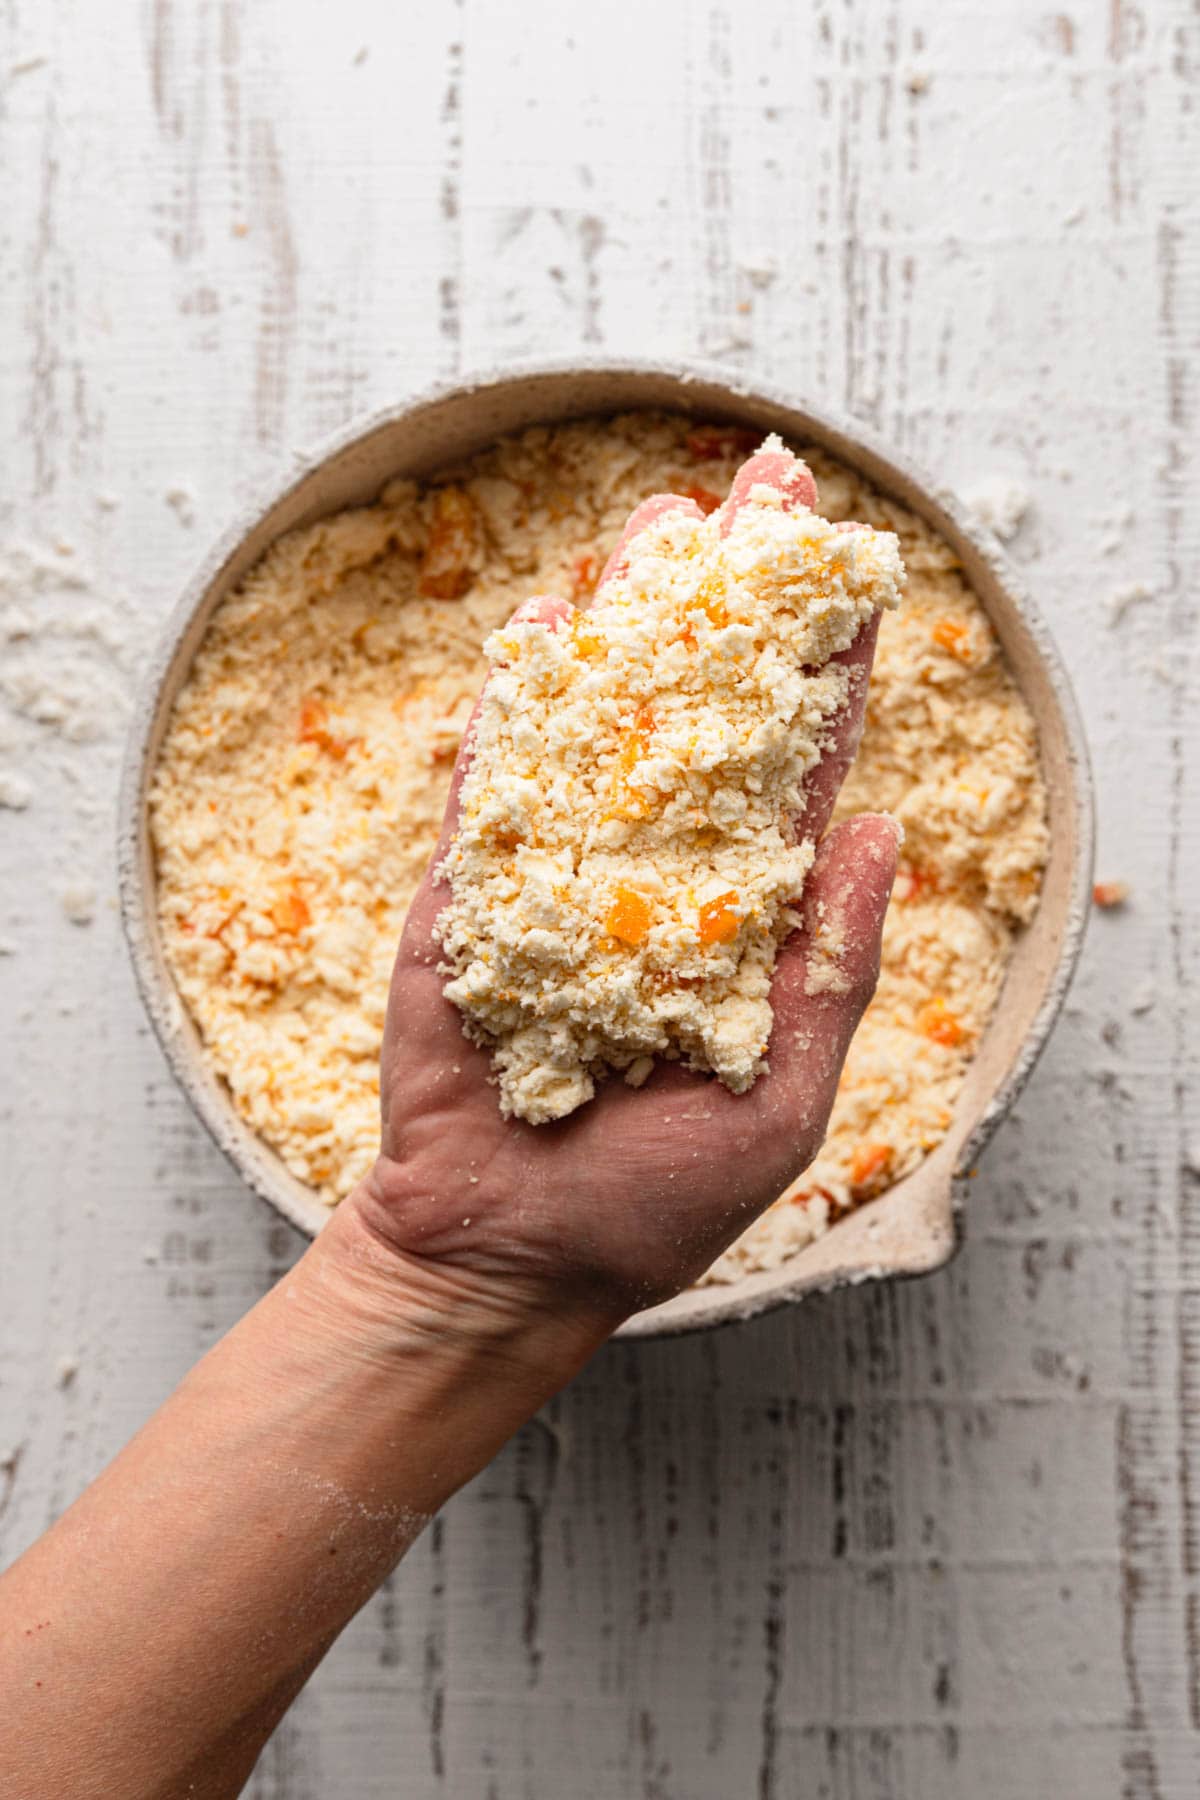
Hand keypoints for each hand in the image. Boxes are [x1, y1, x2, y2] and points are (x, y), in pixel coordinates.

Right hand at [351, 445, 898, 1323]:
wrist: (506, 1256)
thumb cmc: (651, 1203)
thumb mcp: (780, 1094)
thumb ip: (828, 964)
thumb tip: (883, 829)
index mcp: (740, 918)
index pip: (798, 768)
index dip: (829, 669)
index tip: (856, 571)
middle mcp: (658, 876)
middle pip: (703, 715)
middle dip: (732, 602)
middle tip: (759, 486)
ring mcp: (562, 879)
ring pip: (599, 727)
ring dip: (630, 624)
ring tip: (661, 524)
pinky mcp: (471, 899)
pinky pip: (492, 791)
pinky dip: (516, 712)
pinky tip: (544, 630)